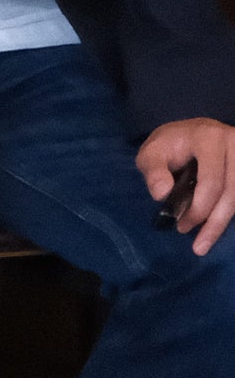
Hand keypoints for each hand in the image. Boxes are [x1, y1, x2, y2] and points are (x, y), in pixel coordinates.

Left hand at [137, 115, 234, 254]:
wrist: (190, 132)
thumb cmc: (169, 144)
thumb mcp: (151, 153)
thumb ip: (153, 171)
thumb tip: (162, 195)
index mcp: (209, 138)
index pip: (212, 181)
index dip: (199, 208)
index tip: (180, 226)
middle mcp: (234, 144)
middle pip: (231, 192)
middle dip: (213, 221)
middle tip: (196, 245)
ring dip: (223, 222)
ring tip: (204, 243)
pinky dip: (229, 213)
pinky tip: (216, 228)